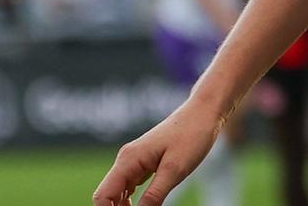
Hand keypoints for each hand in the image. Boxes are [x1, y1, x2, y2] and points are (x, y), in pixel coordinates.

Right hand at [91, 100, 223, 205]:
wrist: (204, 112)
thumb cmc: (192, 136)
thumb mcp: (174, 170)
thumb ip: (154, 195)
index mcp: (128, 160)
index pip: (102, 196)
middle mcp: (126, 159)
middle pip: (108, 195)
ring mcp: (134, 160)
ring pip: (118, 191)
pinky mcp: (144, 162)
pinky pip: (130, 185)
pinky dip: (133, 199)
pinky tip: (146, 205)